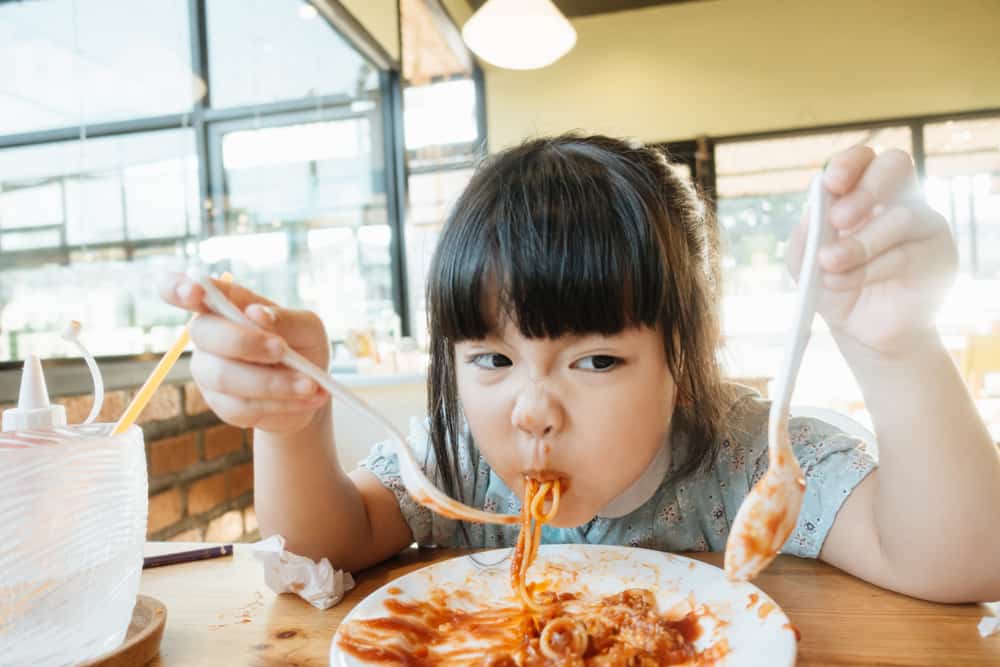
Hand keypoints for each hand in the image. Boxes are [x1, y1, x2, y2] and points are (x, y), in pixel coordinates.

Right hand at [159, 273, 329, 433]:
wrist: (312, 389)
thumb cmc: (303, 346)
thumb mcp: (307, 326)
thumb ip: (284, 319)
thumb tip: (255, 314)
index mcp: (225, 304)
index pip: (181, 290)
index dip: (177, 288)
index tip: (192, 291)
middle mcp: (208, 335)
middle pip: (204, 334)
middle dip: (244, 342)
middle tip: (282, 348)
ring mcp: (209, 370)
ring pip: (224, 376)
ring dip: (271, 382)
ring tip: (309, 385)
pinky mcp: (221, 403)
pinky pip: (241, 406)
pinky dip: (279, 403)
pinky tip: (305, 398)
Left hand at [786, 146, 957, 356]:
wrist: (860, 328)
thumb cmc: (833, 285)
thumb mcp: (805, 260)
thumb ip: (807, 233)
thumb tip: (817, 205)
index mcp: (865, 192)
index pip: (866, 159)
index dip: (849, 162)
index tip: (829, 184)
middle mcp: (900, 199)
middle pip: (896, 165)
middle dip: (864, 189)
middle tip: (837, 220)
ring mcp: (925, 225)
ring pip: (901, 217)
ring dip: (858, 244)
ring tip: (828, 265)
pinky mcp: (940, 256)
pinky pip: (906, 254)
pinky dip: (867, 269)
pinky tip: (840, 281)